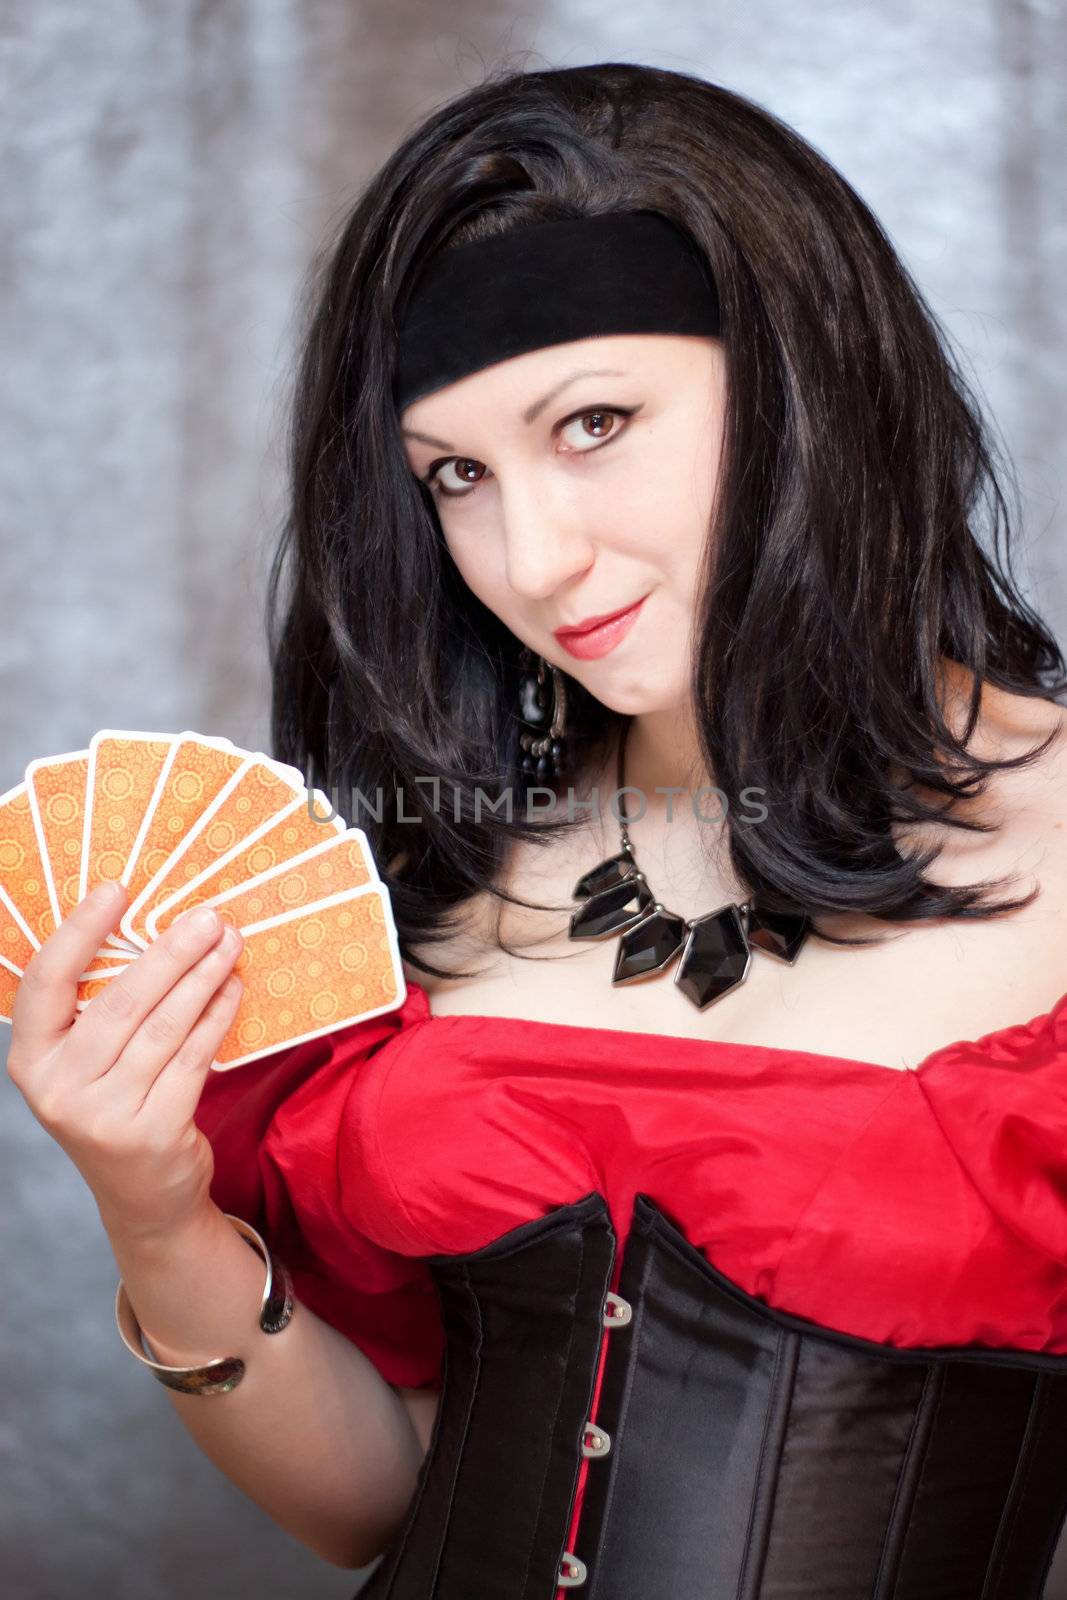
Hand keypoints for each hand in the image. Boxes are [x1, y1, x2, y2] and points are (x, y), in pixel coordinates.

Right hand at [5, 882, 243, 1244]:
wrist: (143, 1198)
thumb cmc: (118, 1107)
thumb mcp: (89, 1064)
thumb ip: (100, 1009)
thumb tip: (152, 926)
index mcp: (31, 1060)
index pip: (46, 982)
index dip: (80, 931)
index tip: (116, 890)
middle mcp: (58, 1088)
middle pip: (120, 1001)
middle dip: (170, 951)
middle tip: (207, 916)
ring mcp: (103, 1114)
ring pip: (164, 1026)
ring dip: (203, 976)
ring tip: (229, 942)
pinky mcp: (152, 1131)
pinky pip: (194, 1057)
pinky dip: (217, 1015)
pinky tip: (232, 987)